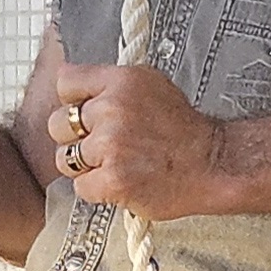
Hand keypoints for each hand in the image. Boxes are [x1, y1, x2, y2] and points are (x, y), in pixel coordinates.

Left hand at [46, 63, 222, 217]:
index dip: (73, 102)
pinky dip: (97, 190)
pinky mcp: (113, 180)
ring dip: (84, 166)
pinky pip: (80, 187)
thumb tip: (77, 93)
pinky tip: (120, 182)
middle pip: (57, 124)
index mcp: (120, 81)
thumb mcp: (150, 85)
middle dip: (75, 137)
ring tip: (113, 165)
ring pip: (65, 159)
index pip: (65, 83)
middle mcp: (112, 109)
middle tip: (102, 145)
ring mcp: (111, 146)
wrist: (213, 163)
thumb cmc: (183, 128)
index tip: (87, 114)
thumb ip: (111, 86)